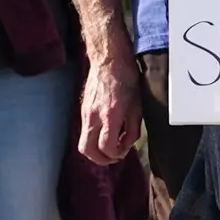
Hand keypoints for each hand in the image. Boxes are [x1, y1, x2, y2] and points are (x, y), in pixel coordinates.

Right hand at [77, 45, 141, 164]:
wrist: (109, 60)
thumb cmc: (126, 80)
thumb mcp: (137, 107)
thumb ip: (132, 131)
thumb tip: (125, 146)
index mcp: (110, 115)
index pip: (107, 147)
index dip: (116, 155)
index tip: (123, 152)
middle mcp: (94, 116)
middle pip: (88, 150)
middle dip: (101, 159)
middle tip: (113, 157)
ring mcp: (85, 113)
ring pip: (83, 143)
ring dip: (95, 151)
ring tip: (109, 148)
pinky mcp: (82, 110)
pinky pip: (84, 132)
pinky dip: (93, 139)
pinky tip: (105, 133)